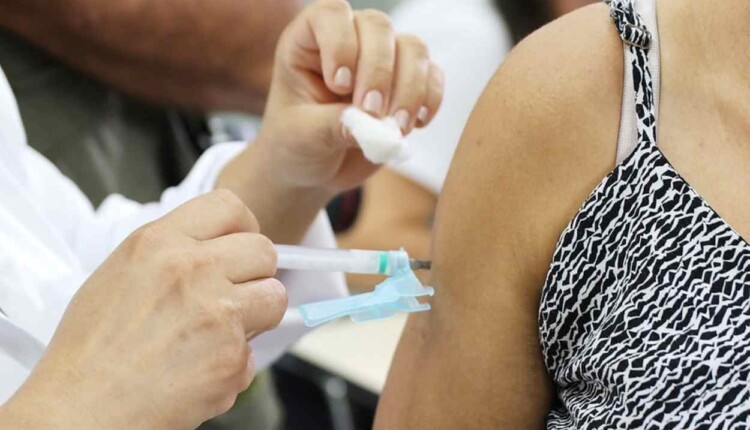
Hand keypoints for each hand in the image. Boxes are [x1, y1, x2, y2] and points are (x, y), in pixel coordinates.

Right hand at [3, 190, 285, 429]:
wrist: (80, 410)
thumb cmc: (91, 349)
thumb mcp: (121, 273)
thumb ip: (173, 254)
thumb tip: (219, 250)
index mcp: (160, 242)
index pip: (230, 206)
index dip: (244, 228)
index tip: (240, 247)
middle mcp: (193, 269)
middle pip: (264, 251)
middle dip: (256, 274)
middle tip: (233, 296)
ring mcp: (218, 312)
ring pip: (275, 297)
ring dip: (257, 316)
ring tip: (219, 334)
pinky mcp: (232, 356)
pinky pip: (254, 354)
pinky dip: (232, 365)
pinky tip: (197, 372)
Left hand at [253, 0, 444, 193]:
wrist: (315, 168)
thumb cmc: (296, 144)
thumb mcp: (301, 137)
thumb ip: (330, 126)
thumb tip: (371, 126)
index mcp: (309, 40)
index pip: (332, 14)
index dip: (341, 44)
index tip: (339, 85)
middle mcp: (349, 39)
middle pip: (379, 27)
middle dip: (380, 71)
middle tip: (371, 112)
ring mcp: (383, 58)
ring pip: (413, 48)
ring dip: (410, 88)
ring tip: (396, 127)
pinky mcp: (408, 82)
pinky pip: (433, 75)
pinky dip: (429, 99)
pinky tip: (414, 126)